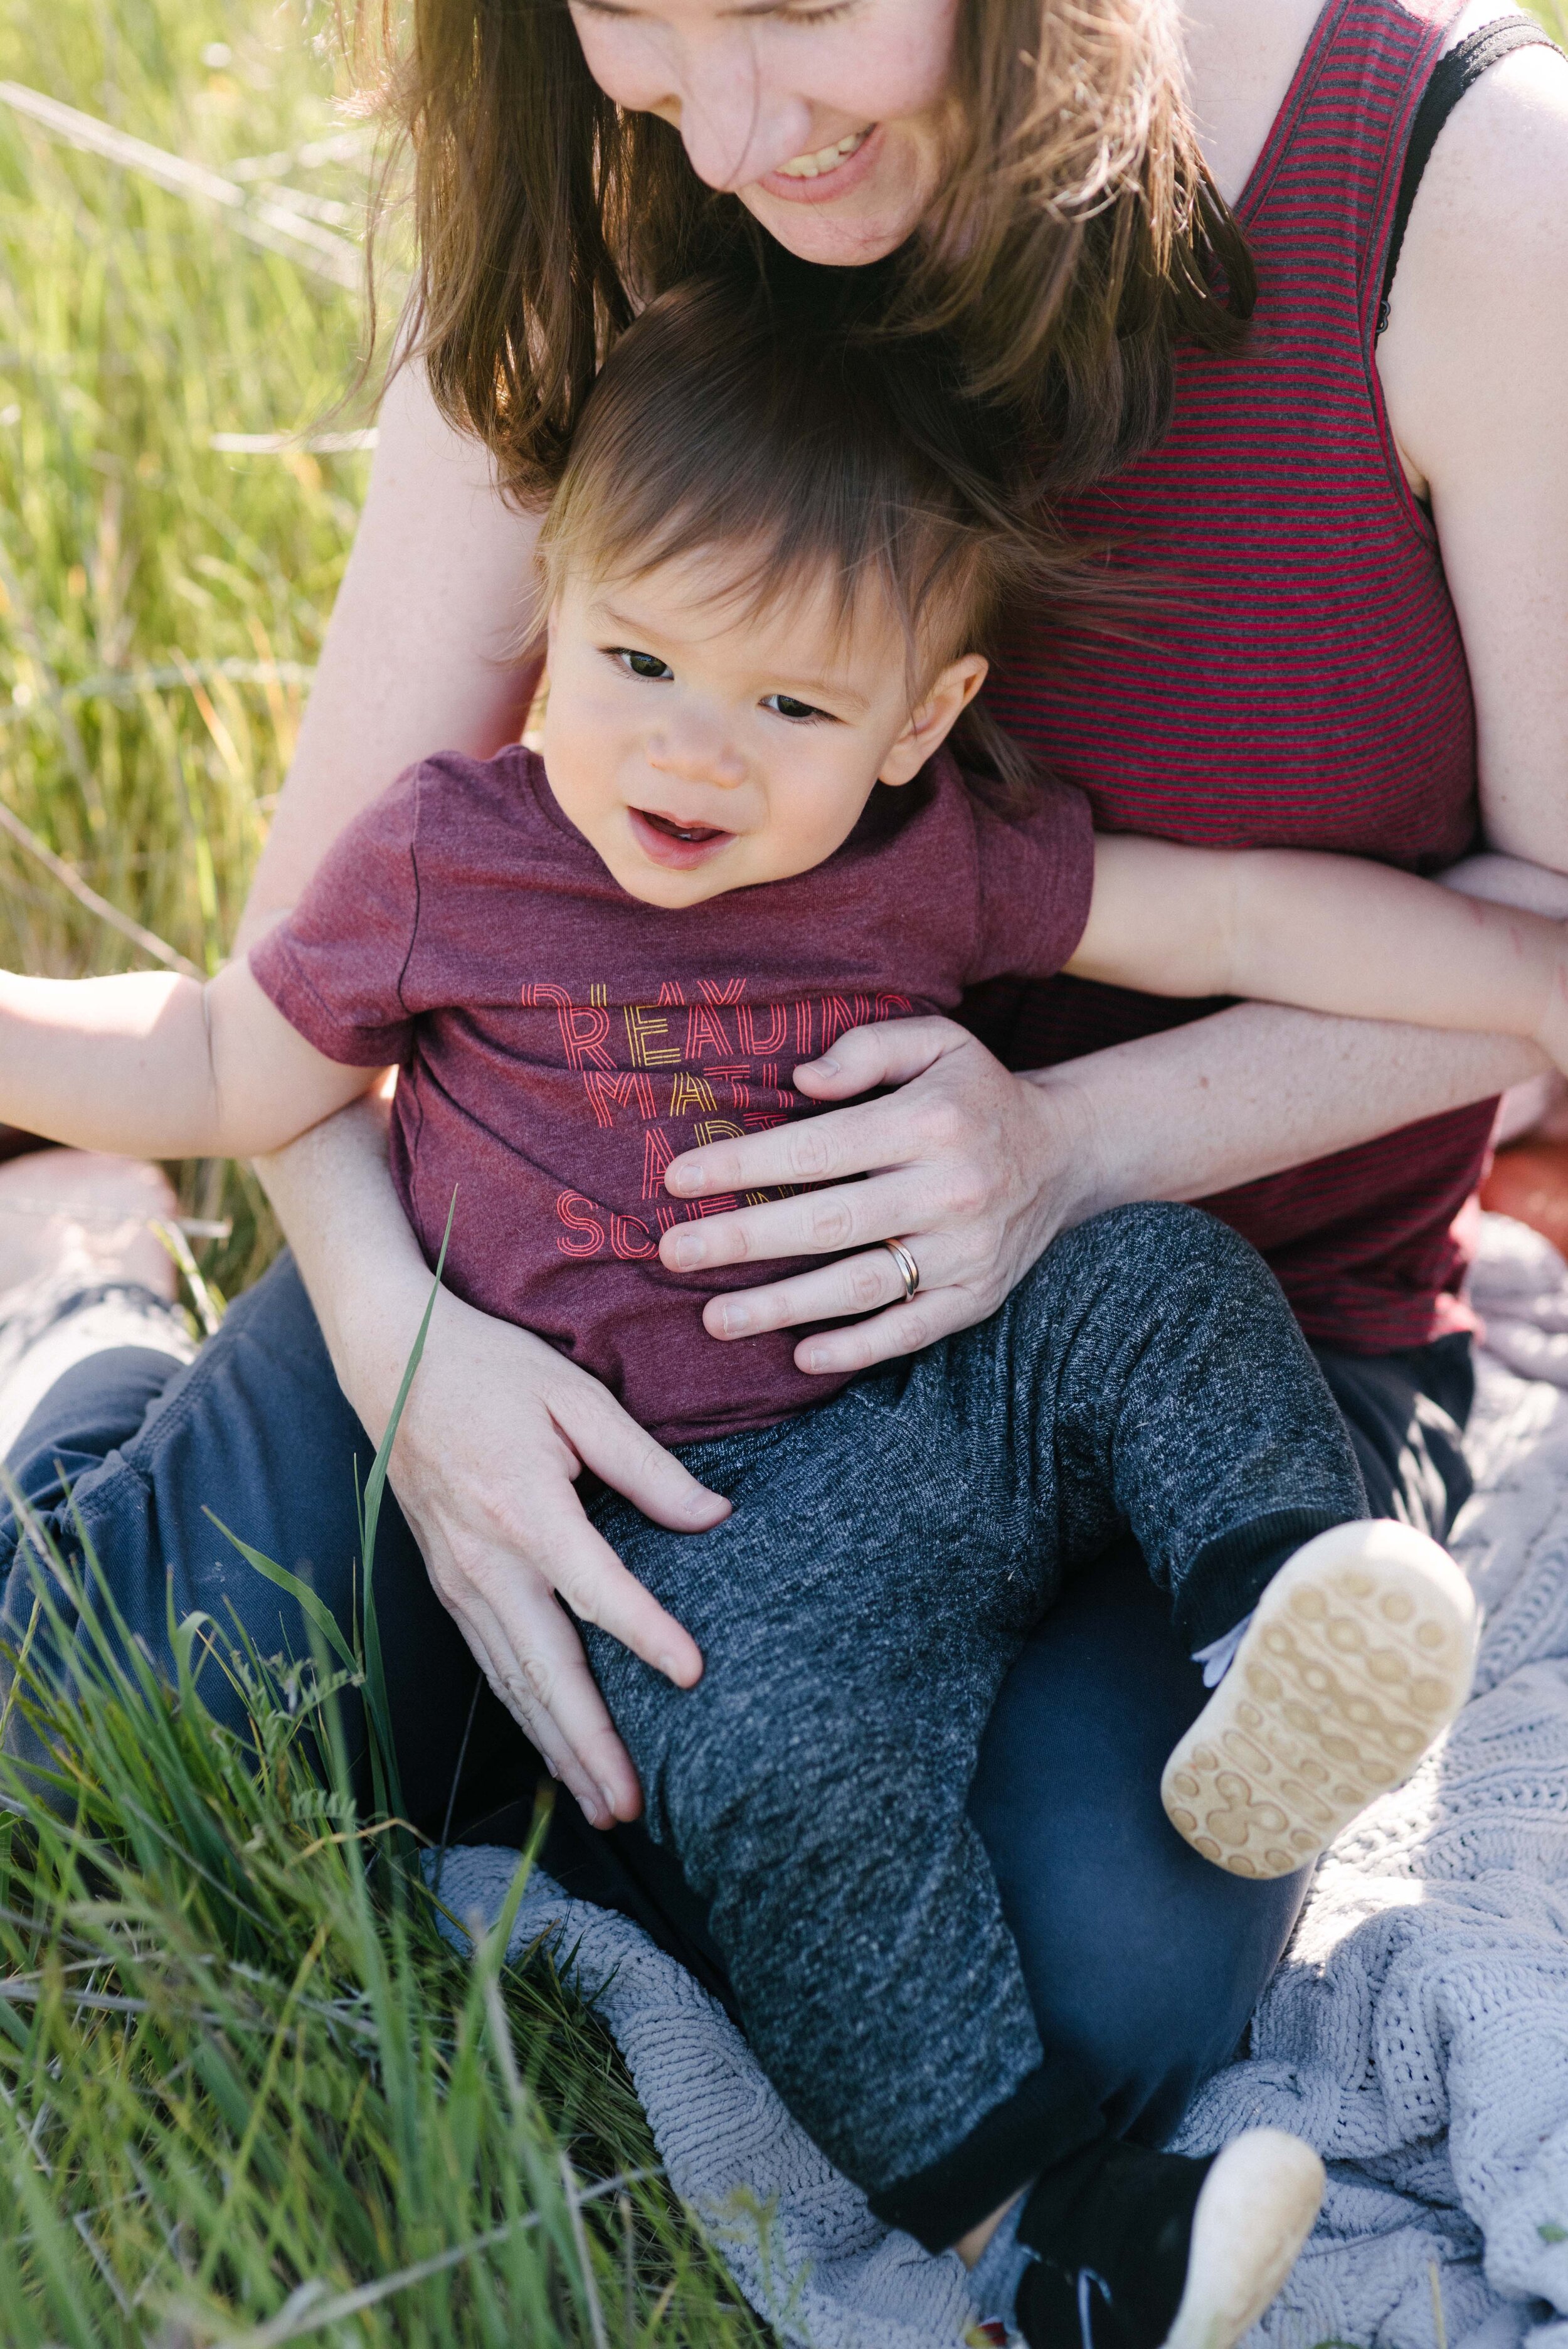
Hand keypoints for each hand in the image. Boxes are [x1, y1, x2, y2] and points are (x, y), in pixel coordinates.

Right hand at [377, 1283, 725, 1827]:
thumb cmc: (492, 1370)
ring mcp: (458, 1580)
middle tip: (634, 1805)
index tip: (693, 1675)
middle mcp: (485, 1560)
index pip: (596, 1587)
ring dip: (557, 1747)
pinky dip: (523, 1714)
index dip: (647, 1633)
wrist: (392, 1361)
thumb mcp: (579, 1397)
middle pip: (544, 1669)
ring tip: (603, 1803)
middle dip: (589, 1745)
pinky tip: (553, 1747)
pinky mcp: (447, 1585)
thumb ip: (647, 1465)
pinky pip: (490, 1664)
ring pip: (513, 1682)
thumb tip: (714, 1520)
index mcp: (524, 1508)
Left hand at [657, 1017, 1099, 1374]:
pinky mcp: (977, 1297)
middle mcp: (951, 1190)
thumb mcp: (936, 1041)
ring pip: (860, 1287)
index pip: (817, 1150)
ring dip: (781, 1308)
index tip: (678, 1180)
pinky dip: (856, 1349)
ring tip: (714, 1318)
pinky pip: (910, 1330)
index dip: (743, 1166)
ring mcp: (966, 1252)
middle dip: (742, 1241)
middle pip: (828, 1224)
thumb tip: (802, 1082)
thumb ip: (867, 1049)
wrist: (1067, 1154)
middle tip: (672, 1253)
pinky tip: (801, 1355)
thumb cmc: (976, 1095)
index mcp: (930, 1123)